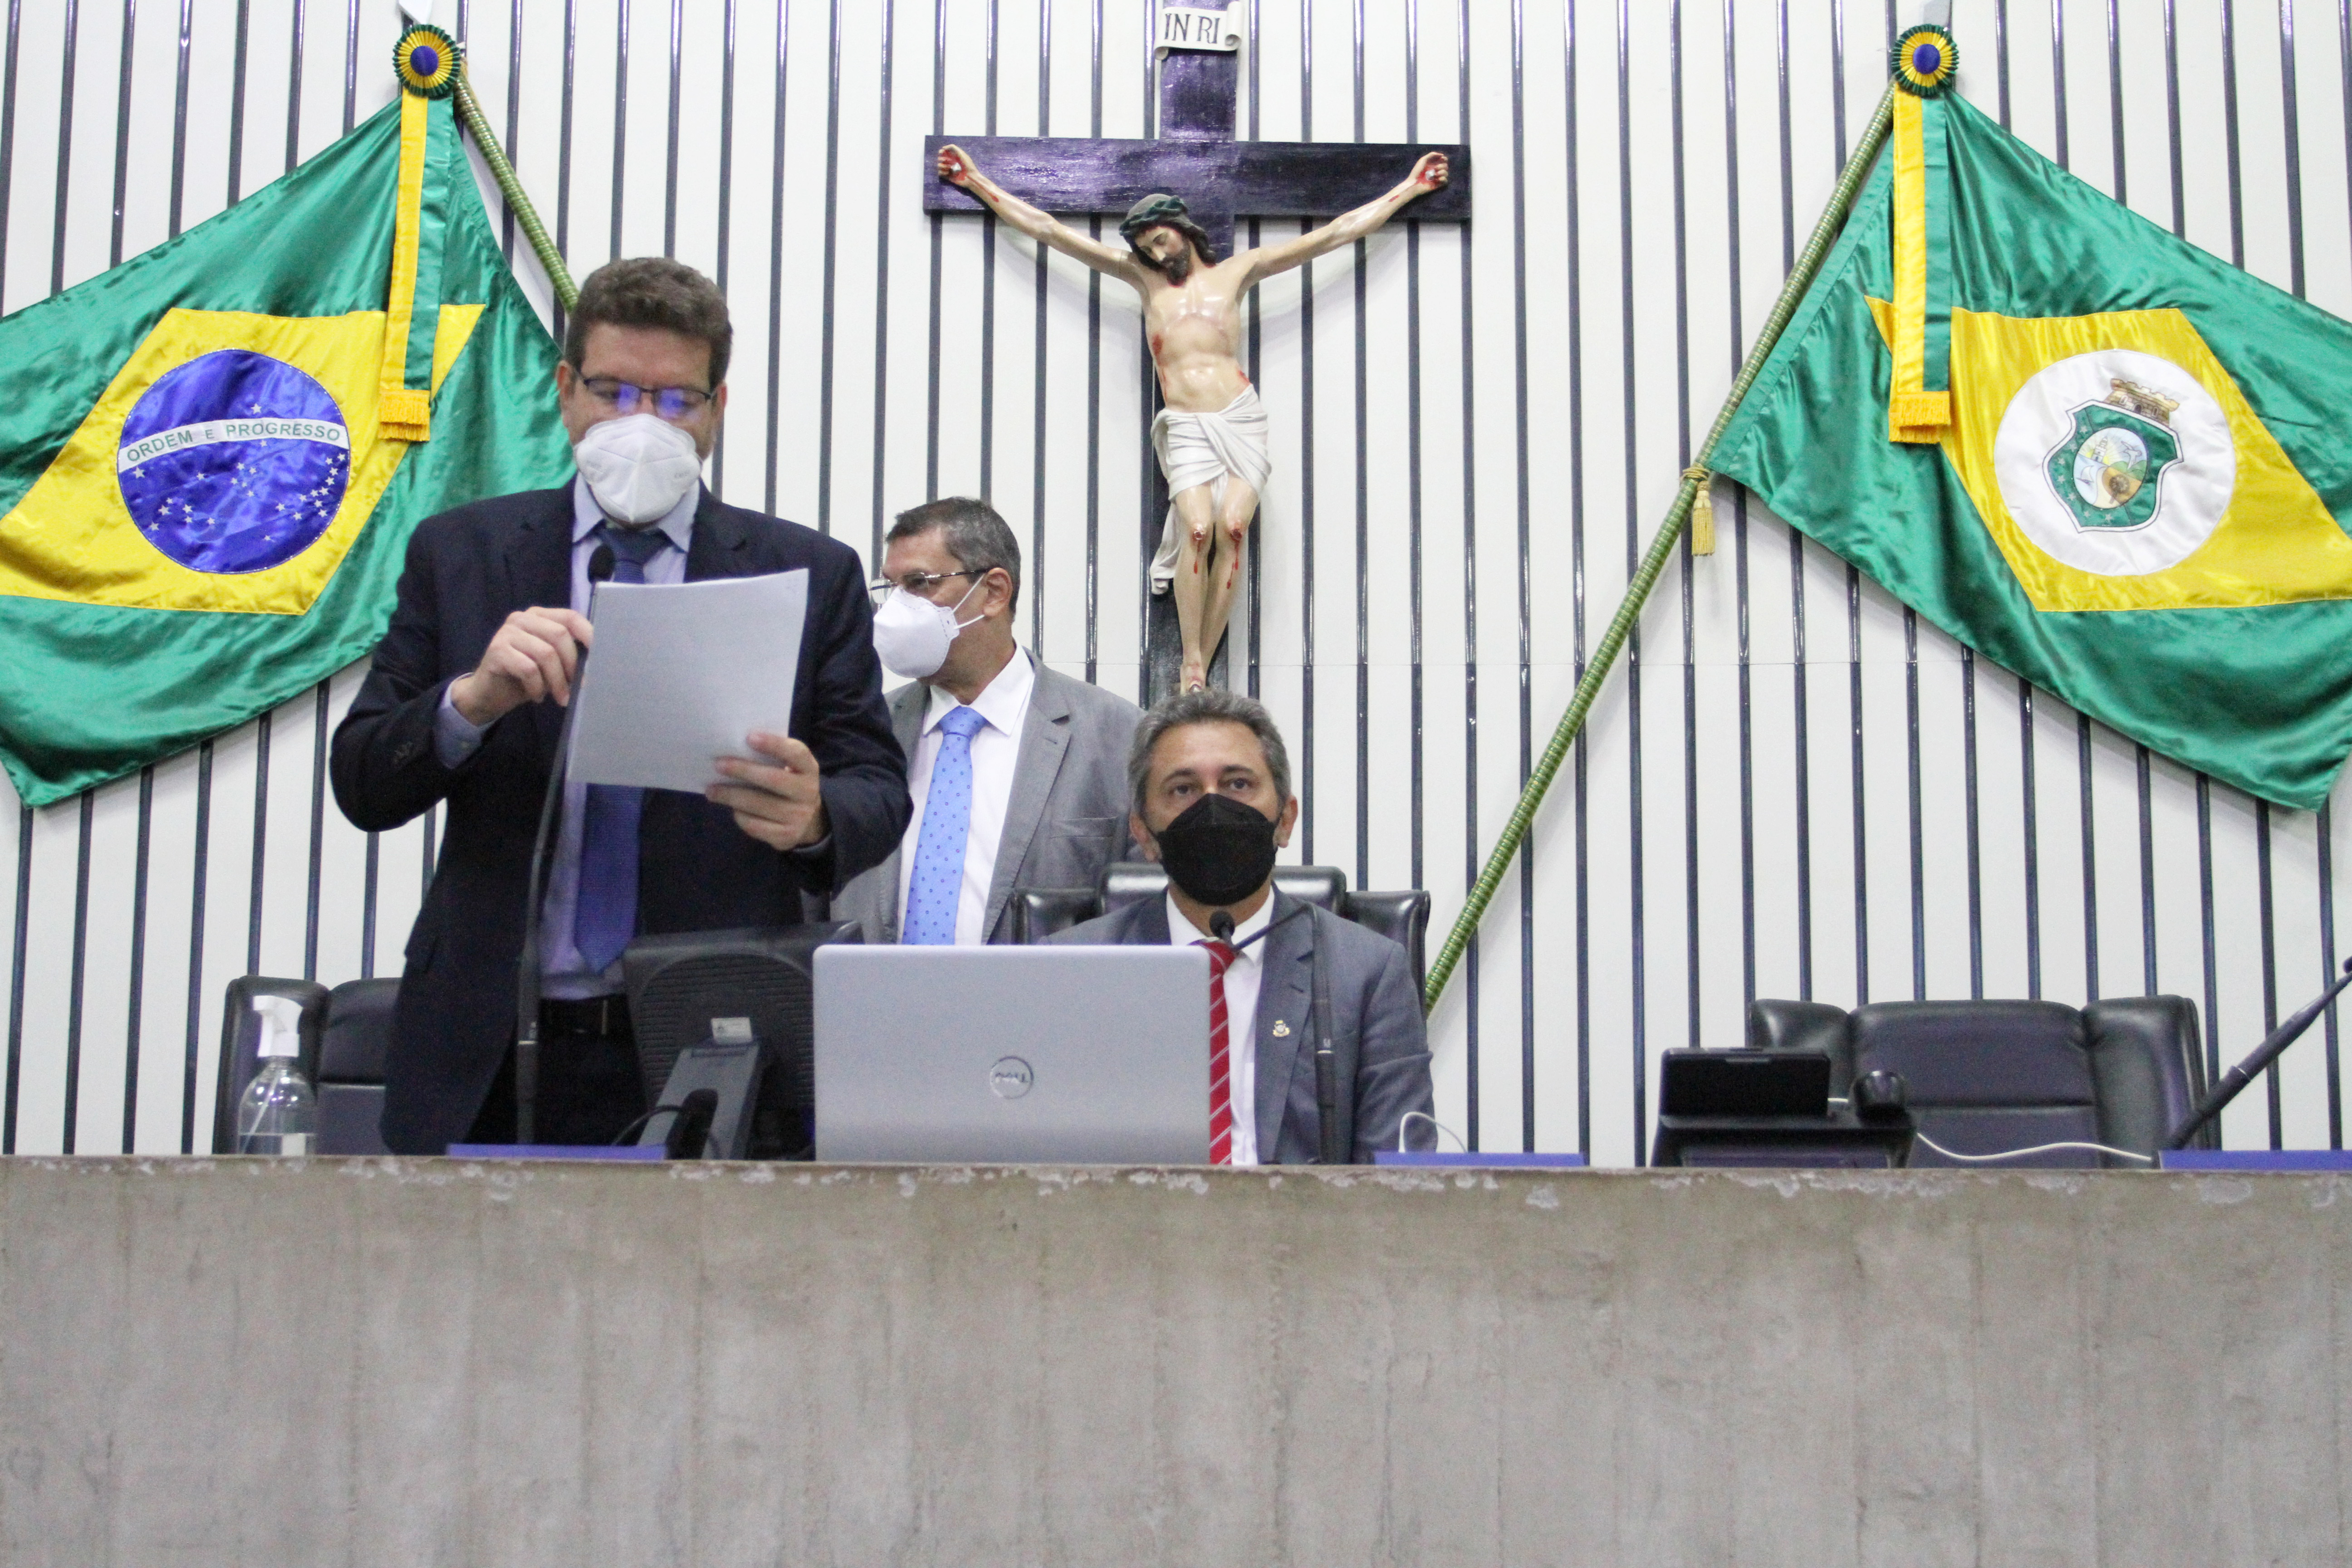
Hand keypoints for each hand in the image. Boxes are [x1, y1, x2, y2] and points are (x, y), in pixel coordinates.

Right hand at [449, 607, 593, 725]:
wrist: (489, 692)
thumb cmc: (526, 677)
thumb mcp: (552, 663)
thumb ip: (569, 654)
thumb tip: (600, 663)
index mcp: (540, 616)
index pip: (570, 617)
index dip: (589, 635)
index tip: (602, 658)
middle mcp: (522, 618)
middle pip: (560, 635)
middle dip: (573, 665)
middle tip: (577, 687)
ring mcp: (507, 632)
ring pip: (546, 653)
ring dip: (557, 681)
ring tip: (560, 697)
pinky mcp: (496, 650)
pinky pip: (528, 668)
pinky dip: (537, 686)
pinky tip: (537, 696)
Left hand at [707, 730, 828, 850]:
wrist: (807, 821)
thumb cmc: (787, 785)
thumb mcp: (788, 770)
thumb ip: (770, 760)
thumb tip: (732, 753)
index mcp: (808, 769)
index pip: (796, 753)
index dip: (774, 744)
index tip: (749, 737)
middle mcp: (808, 792)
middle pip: (773, 779)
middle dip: (743, 770)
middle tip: (718, 765)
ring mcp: (799, 816)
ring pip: (759, 804)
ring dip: (731, 796)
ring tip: (712, 790)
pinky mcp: (786, 836)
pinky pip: (755, 825)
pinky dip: (739, 815)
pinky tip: (732, 809)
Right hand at [937, 144, 974, 185]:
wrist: (971, 178)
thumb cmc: (968, 165)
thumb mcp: (962, 154)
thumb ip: (953, 148)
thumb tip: (943, 147)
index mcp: (954, 157)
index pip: (944, 152)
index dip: (941, 151)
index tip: (941, 152)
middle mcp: (951, 163)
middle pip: (940, 159)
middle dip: (942, 159)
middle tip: (948, 161)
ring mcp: (949, 170)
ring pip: (939, 166)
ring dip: (942, 166)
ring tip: (949, 168)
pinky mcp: (948, 176)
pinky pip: (940, 173)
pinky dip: (942, 172)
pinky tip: (948, 172)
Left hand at [1409, 151, 1449, 190]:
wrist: (1414, 183)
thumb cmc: (1416, 172)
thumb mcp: (1423, 160)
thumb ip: (1431, 154)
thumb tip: (1442, 155)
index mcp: (1433, 165)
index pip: (1443, 161)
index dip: (1444, 159)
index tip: (1442, 158)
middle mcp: (1436, 171)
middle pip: (1445, 166)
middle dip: (1441, 166)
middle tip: (1435, 168)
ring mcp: (1437, 178)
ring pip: (1446, 173)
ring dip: (1442, 172)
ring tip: (1435, 175)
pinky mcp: (1438, 185)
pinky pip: (1446, 181)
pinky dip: (1443, 179)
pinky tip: (1437, 179)